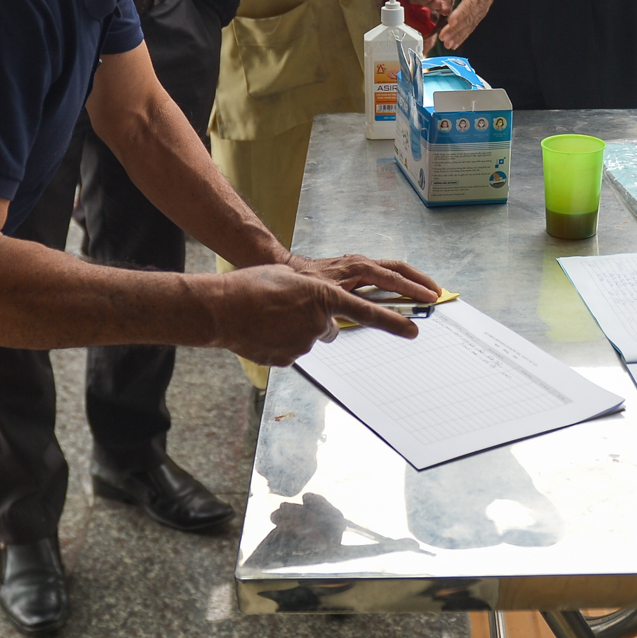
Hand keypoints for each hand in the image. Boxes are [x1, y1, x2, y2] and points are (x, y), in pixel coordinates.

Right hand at [209, 265, 422, 365]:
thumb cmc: (252, 286)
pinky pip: (293, 350)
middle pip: (330, 326)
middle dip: (317, 320)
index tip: (414, 332)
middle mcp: (320, 321)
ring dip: (295, 329)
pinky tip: (263, 332)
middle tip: (291, 309)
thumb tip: (323, 313)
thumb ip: (314, 294)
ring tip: (268, 317)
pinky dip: (282, 342)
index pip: (368, 311)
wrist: (221, 309)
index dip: (394, 322)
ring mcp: (305, 343)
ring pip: (310, 338)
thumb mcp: (291, 279)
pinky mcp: (290, 358)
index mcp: (325, 295)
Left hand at [285, 250, 441, 302]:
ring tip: (428, 291)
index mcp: (357, 269)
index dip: (411, 294)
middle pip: (400, 270)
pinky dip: (399, 279)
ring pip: (394, 268)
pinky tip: (404, 290)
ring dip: (413, 279)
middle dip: (420, 282)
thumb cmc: (303, 281)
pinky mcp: (358, 267)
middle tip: (436, 295)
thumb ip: (333, 317)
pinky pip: (385, 271)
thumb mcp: (320, 299)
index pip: (392, 282)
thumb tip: (340, 331)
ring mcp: (361, 264)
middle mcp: (362, 263)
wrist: (290, 268)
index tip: (427, 302)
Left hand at [437, 0, 514, 48]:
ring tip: (448, 44)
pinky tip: (454, 43)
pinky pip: (471, 26)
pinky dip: (463, 35)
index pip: (469, 4)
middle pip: (468, 19)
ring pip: (469, 25)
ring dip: (458, 36)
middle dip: (456, 30)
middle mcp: (480, 3)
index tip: (451, 22)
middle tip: (444, 39)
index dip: (460, 13)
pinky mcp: (479, 14)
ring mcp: (481, 10)